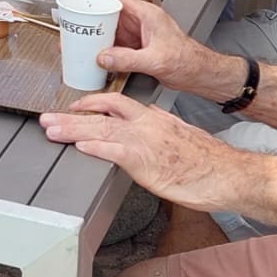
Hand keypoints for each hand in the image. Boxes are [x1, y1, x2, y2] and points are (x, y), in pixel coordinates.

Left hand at [40, 94, 237, 209]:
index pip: (116, 103)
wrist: (229, 173)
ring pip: (100, 128)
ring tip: (51, 129)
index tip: (75, 107)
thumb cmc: (210, 161)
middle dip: (71, 114)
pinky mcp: (146, 162)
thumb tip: (148, 121)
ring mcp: (144, 141)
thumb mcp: (182, 135)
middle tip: (47, 117)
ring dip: (72, 128)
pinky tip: (79, 145)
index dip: (92, 104)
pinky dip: (95, 147)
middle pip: (101, 112)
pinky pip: (114, 151)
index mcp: (154, 118)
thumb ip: (160, 127)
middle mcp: (146, 124)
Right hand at [65, 0, 219, 93]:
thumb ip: (128, 59)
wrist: (199, 73)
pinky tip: (92, 54)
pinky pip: (113, 43)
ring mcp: (137, 33)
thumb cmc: (187, 60)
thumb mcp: (156, 59)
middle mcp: (139, 20)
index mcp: (145, 14)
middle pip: (107, 10)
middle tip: (69, 18)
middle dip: (87, 13)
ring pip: (108, 27)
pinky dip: (101, 47)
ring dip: (92, 32)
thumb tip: (103, 57)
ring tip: (75, 38)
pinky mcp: (136, 46)